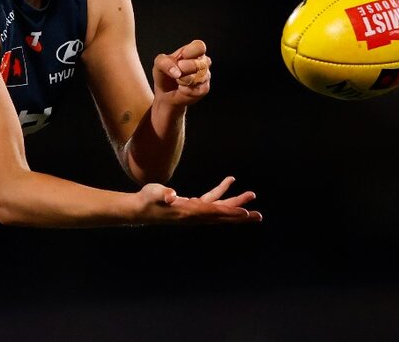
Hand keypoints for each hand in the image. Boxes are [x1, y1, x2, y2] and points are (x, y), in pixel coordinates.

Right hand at [135, 176, 261, 224]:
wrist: (139, 209)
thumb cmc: (146, 200)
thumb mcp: (153, 194)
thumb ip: (162, 194)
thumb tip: (171, 195)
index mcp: (189, 212)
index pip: (214, 212)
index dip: (230, 213)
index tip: (246, 213)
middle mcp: (195, 215)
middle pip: (222, 215)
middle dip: (240, 214)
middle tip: (258, 216)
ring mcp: (194, 212)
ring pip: (219, 208)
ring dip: (235, 202)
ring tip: (251, 194)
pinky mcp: (191, 206)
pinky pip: (211, 200)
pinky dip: (221, 192)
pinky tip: (229, 182)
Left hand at [152, 39, 211, 105]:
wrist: (165, 93)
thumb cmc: (164, 74)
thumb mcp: (159, 64)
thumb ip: (164, 62)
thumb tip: (177, 72)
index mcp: (193, 50)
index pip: (200, 46)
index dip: (191, 52)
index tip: (182, 56)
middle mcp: (202, 61)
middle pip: (200, 64)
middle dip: (185, 69)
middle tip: (176, 73)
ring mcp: (205, 75)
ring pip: (199, 78)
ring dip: (183, 81)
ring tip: (178, 81)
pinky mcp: (204, 88)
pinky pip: (198, 90)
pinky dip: (186, 90)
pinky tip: (182, 89)